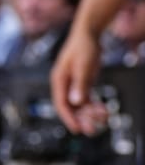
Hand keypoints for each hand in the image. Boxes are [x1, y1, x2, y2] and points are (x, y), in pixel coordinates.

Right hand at [51, 19, 105, 133]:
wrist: (89, 33)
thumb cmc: (84, 46)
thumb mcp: (83, 66)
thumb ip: (80, 84)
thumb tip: (76, 102)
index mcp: (59, 80)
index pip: (61, 104)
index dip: (68, 118)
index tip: (76, 129)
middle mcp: (65, 85)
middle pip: (71, 107)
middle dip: (82, 119)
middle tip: (92, 131)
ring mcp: (74, 84)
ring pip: (81, 105)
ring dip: (91, 113)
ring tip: (103, 119)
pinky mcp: (83, 83)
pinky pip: (88, 99)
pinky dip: (95, 105)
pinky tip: (104, 111)